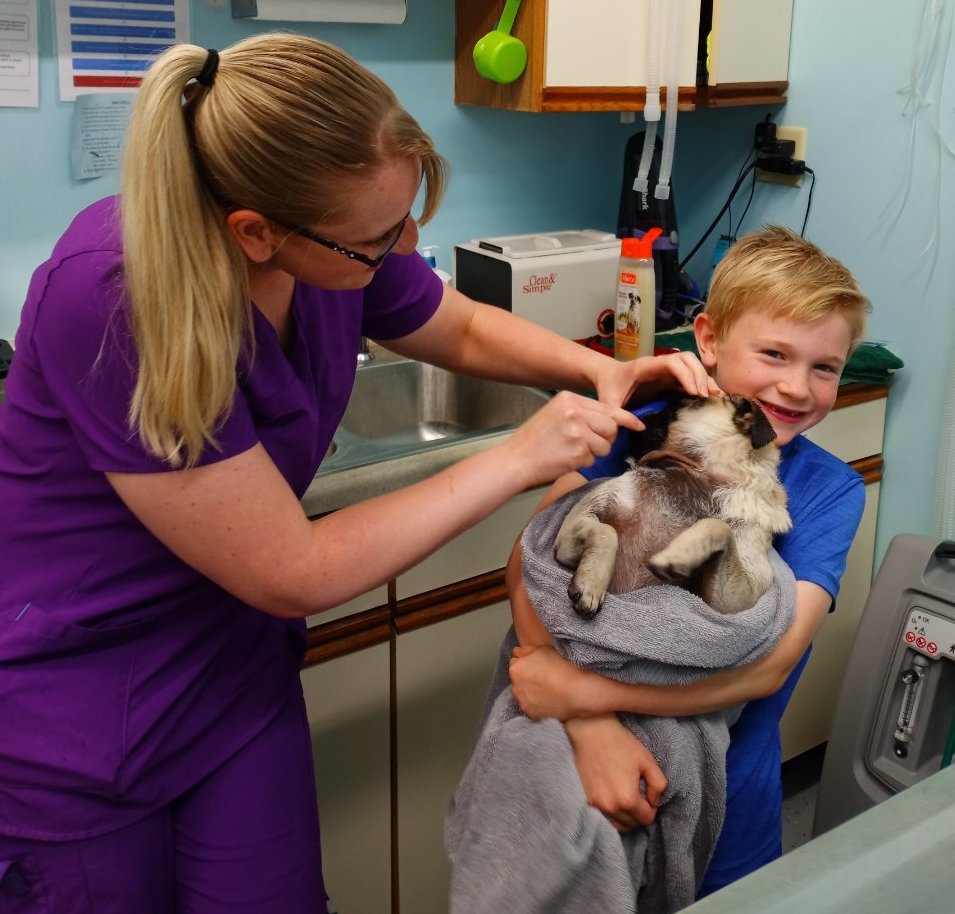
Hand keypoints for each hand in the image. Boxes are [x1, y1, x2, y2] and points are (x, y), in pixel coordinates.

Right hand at [501, 391, 640, 488]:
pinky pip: (594, 459)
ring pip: (605, 445)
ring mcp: (578, 431)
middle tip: (589, 445)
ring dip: (594, 453)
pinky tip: (565, 459)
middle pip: (611, 426)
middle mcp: (575, 412)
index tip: (638, 425)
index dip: (626, 418)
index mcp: (569, 399)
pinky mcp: (579, 451)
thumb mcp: (554, 414)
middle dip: (606, 439)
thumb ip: (580, 413)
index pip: (607, 408)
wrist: (515, 460)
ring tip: (571, 452)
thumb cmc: (533, 441)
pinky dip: (583, 463)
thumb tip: (610, 422)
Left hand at [509, 643, 599, 720]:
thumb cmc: (562, 667)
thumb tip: (516, 652)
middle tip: (545, 676)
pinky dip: (538, 704)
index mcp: (516, 669)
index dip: (528, 663)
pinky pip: (532, 707)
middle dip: (527, 678)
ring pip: (524, 695)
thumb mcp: (544, 649)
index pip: (516, 663)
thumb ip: (526, 650)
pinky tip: (551, 699)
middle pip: (519, 680)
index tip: (540, 665)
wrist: (577, 691)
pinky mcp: (533, 715)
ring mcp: (523, 703)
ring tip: (549, 689)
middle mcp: (515, 687)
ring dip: (531, 692)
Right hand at [565, 715, 667, 831]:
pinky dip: (614, 812)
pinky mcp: (588, 800)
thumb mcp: (647, 760)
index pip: (647, 819)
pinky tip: (615, 796)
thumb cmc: (621, 743)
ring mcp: (597, 805)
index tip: (649, 794)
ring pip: (618, 824)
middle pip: (632, 824)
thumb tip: (654, 801)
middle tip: (640, 794)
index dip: (652, 807)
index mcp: (628, 799)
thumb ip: (659, 785)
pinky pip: (605, 816)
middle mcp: (611, 807)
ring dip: (626, 816)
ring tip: (628, 797)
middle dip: (640, 813)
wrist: (591, 732)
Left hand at [593, 351, 721, 409]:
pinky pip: (690, 376)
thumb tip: (638, 428)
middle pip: (687, 359)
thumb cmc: (608, 388)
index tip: (694, 392)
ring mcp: (666, 370)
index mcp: (646, 366)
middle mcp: (659, 364)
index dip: (685, 375)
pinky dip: (702, 383)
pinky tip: (711, 395)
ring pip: (692, 364)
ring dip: (704, 377)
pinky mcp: (670, 377)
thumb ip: (617, 414)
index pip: (672, 362)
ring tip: (713, 396)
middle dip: (699, 375)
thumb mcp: (608, 402)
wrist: (607, 377)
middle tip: (705, 396)